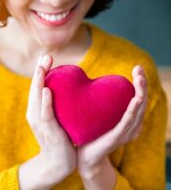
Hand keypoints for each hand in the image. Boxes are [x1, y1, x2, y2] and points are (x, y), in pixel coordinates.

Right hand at [18, 54, 76, 189]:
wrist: (57, 162)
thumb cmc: (60, 138)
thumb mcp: (57, 118)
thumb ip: (58, 104)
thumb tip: (70, 88)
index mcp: (37, 109)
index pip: (38, 87)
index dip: (40, 72)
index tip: (46, 57)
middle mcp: (35, 113)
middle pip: (35, 89)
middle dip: (39, 72)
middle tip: (45, 56)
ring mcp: (40, 122)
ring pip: (37, 99)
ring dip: (39, 82)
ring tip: (42, 67)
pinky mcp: (48, 131)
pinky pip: (45, 114)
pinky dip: (45, 102)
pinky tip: (47, 90)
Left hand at [77, 65, 146, 187]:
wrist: (84, 158)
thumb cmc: (90, 135)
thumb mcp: (98, 116)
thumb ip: (99, 102)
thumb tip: (90, 83)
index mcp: (128, 120)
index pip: (138, 98)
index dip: (140, 83)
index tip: (137, 68)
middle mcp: (130, 126)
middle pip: (141, 102)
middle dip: (142, 84)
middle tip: (139, 69)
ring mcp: (125, 133)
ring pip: (137, 111)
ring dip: (140, 94)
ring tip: (140, 79)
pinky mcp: (116, 138)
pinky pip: (126, 123)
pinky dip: (132, 111)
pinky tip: (135, 99)